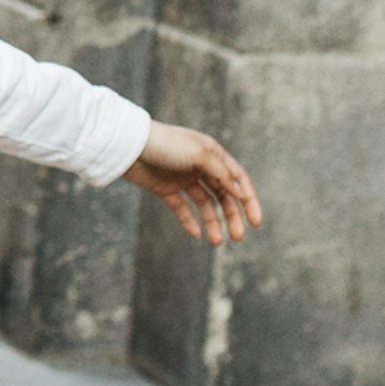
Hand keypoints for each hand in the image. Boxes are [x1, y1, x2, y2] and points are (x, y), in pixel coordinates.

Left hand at [125, 122, 262, 245]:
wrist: (128, 145)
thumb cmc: (165, 144)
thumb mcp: (199, 155)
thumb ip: (221, 174)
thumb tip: (240, 193)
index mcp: (212, 153)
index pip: (237, 179)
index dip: (249, 201)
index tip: (256, 222)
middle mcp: (200, 166)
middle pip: (223, 195)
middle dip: (232, 216)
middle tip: (238, 238)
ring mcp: (183, 177)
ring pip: (205, 204)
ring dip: (213, 222)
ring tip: (217, 241)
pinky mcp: (165, 188)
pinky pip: (182, 207)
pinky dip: (190, 221)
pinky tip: (196, 234)